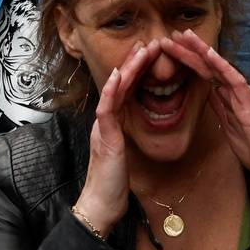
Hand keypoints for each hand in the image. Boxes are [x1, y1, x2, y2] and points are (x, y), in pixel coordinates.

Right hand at [72, 40, 161, 230]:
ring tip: (141, 50)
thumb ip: (126, 139)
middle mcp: (106, 122)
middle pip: (120, 85)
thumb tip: (136, 130)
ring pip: (115, 91)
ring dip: (128, 69)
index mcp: (112, 125)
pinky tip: (119, 74)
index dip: (136, 72)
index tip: (147, 55)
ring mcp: (103, 127)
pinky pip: (107, 108)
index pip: (126, 92)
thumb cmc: (115, 185)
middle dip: (134, 63)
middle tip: (147, 43)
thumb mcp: (124, 156)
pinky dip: (113, 89)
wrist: (102, 206)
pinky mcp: (105, 136)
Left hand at [161, 31, 249, 185]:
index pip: (204, 73)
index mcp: (228, 95)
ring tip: (186, 36)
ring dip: (202, 51)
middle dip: (189, 50)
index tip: (170, 47)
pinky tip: (210, 55)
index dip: (187, 59)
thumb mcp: (229, 125)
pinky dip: (222, 67)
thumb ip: (220, 107)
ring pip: (220, 67)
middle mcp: (235, 91)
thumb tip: (208, 92)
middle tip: (171, 34)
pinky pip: (235, 80)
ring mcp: (243, 95)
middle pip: (208, 66)